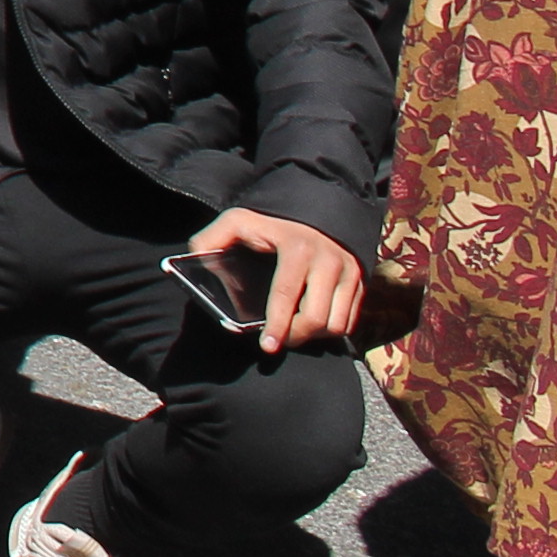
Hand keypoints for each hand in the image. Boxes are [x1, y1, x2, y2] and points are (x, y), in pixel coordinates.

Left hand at [185, 204, 362, 353]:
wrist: (315, 210)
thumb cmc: (271, 222)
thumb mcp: (239, 221)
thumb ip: (213, 238)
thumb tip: (195, 257)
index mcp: (298, 248)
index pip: (286, 295)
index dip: (277, 325)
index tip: (267, 346)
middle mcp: (329, 260)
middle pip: (315, 318)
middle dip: (294, 336)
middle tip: (276, 341)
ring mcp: (349, 272)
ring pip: (336, 324)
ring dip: (314, 336)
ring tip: (292, 332)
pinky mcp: (361, 282)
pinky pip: (350, 321)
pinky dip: (330, 330)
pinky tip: (310, 326)